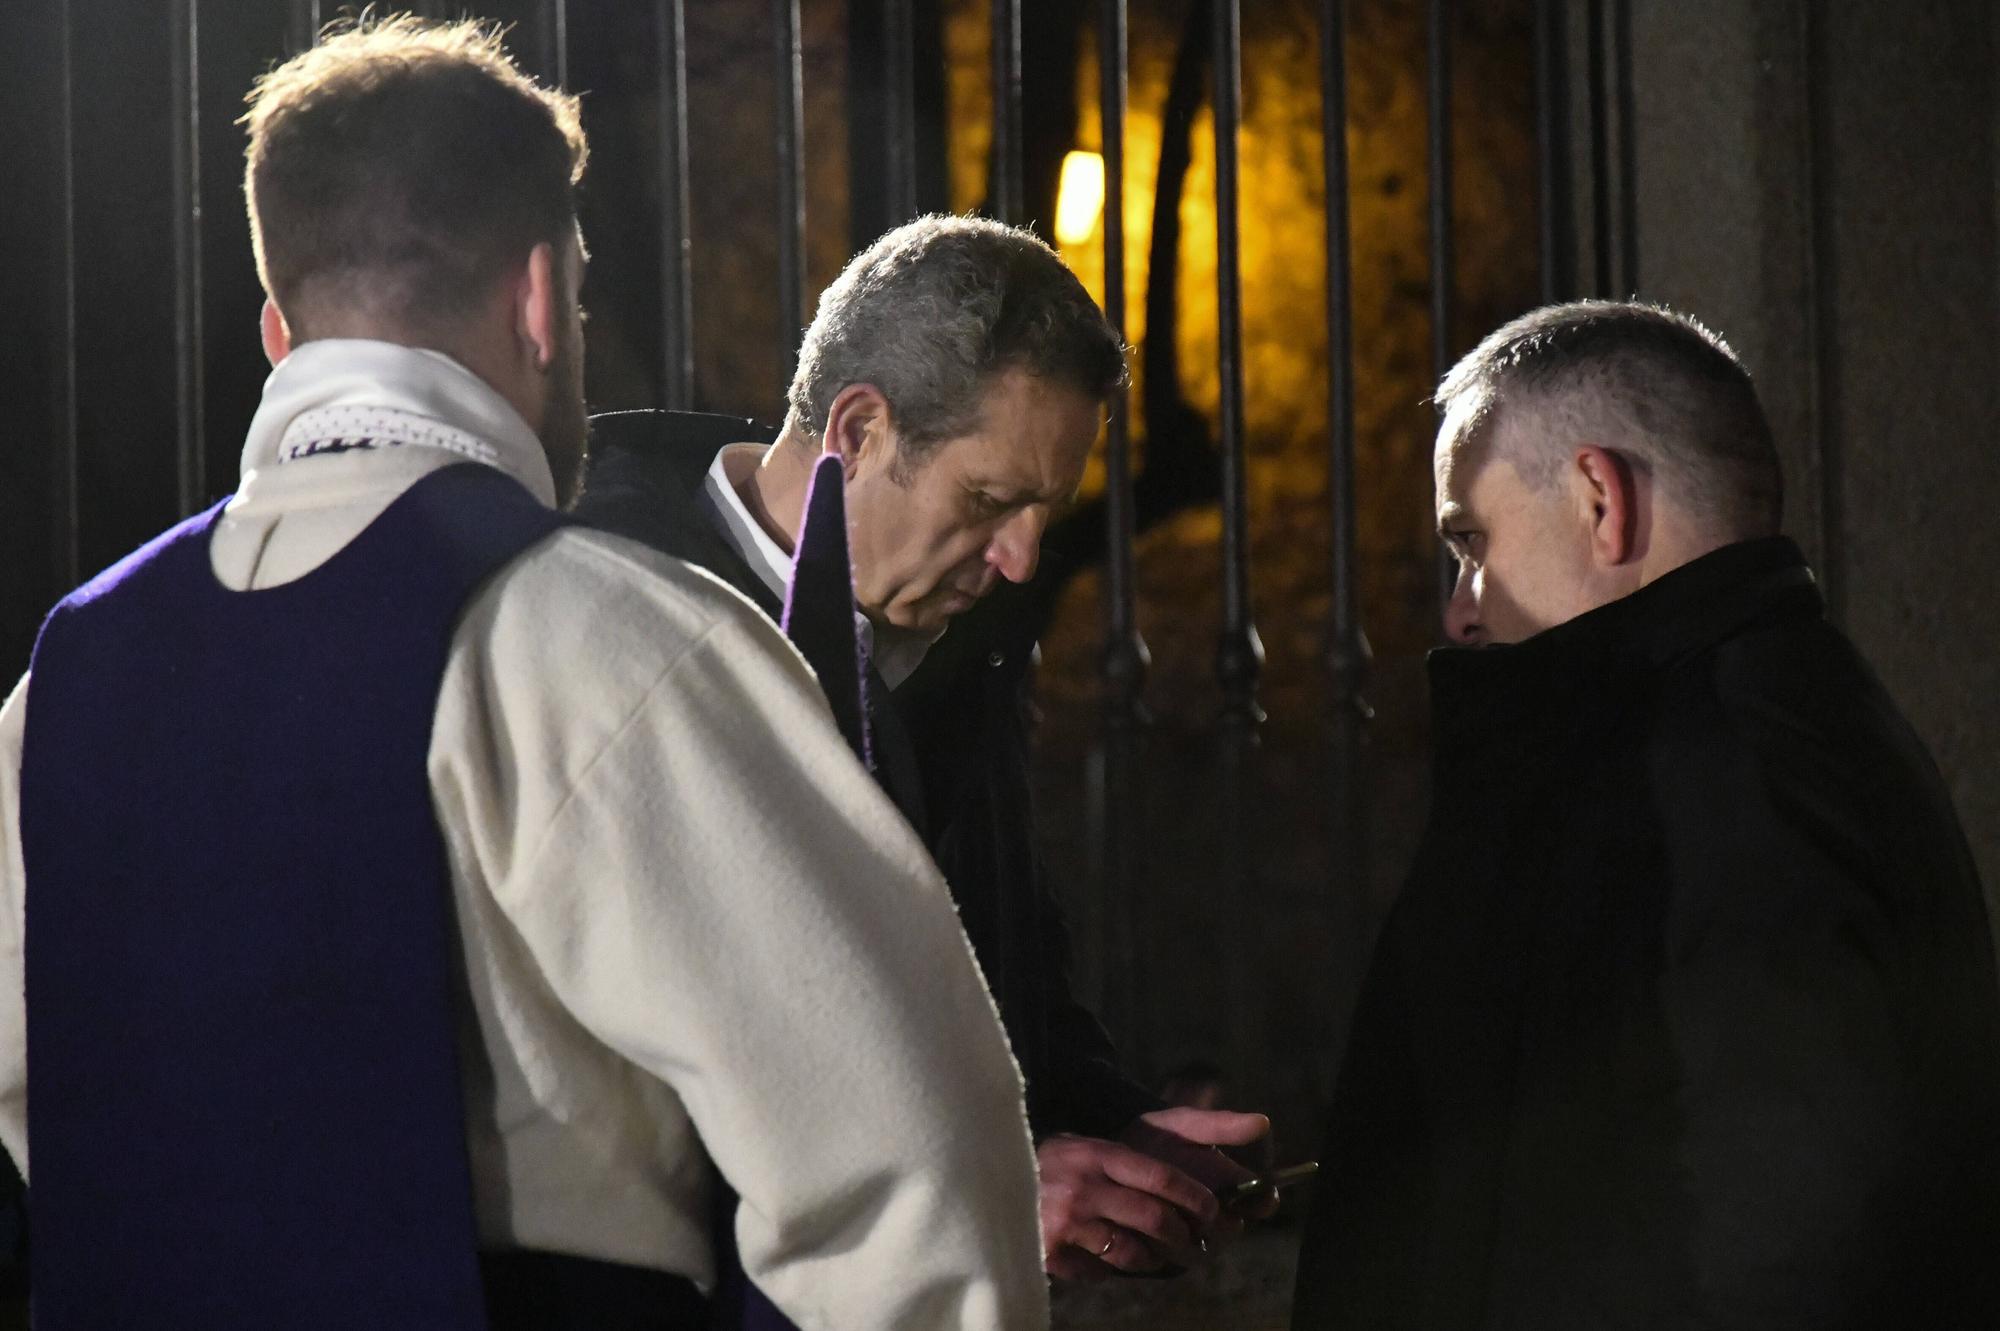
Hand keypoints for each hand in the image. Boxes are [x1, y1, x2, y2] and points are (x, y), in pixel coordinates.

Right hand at [1037, 1107, 1273, 1281]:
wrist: (996, 1174)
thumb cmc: (1071, 1156)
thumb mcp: (1106, 1136)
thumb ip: (1192, 1125)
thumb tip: (1263, 1122)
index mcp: (1100, 1153)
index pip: (1160, 1178)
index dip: (1195, 1199)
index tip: (1215, 1213)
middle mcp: (1084, 1185)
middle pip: (1153, 1219)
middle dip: (1184, 1237)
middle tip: (1194, 1243)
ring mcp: (1066, 1221)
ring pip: (1132, 1253)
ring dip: (1156, 1260)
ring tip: (1160, 1254)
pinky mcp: (1053, 1252)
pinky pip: (1102, 1271)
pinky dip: (1114, 1269)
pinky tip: (1110, 1255)